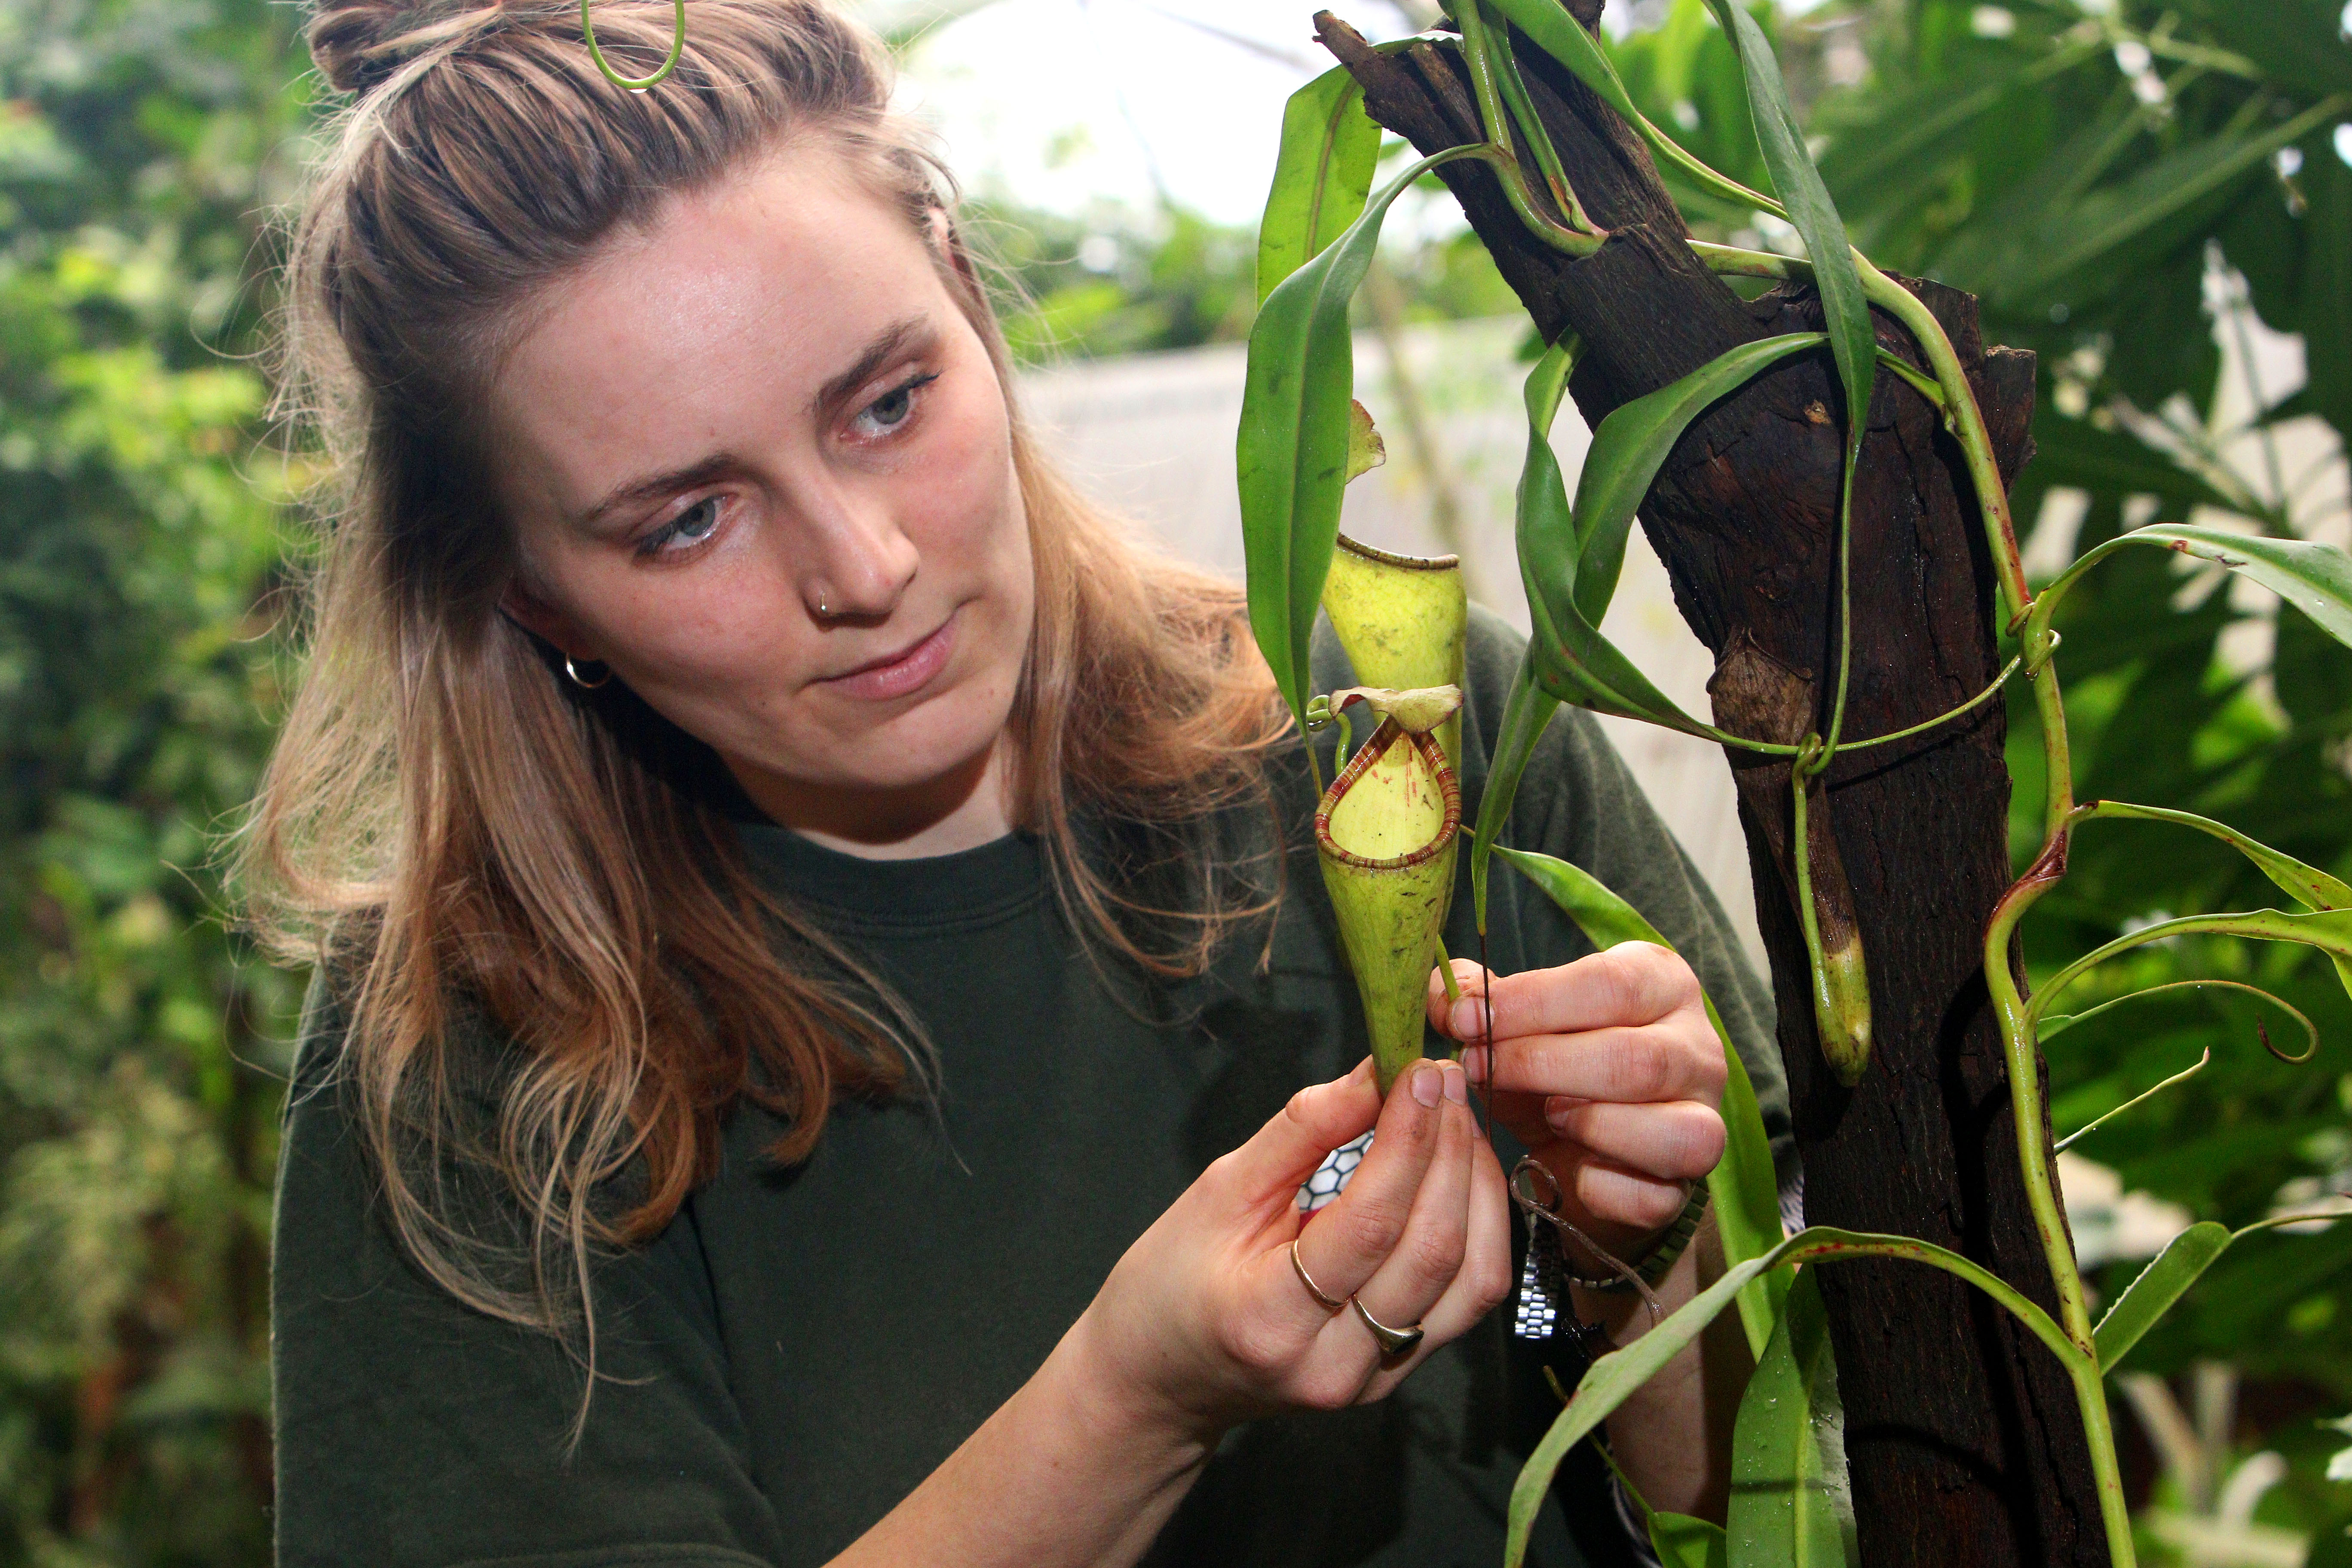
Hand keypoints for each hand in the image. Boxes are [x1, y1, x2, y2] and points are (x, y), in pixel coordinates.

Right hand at [1073, 1055, 1511, 1446]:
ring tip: (1458, 1120)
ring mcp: (1375, 1377)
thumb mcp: (1218, 1192)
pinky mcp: (1401, 1372)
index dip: (1407, 1139)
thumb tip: (1375, 1075)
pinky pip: (1468, 1297)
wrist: (1163, 1378)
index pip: (1370, 1223)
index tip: (1419, 1071)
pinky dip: (1480, 1227)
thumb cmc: (1172, 1280)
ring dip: (1479, 1187)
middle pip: (1432, 1249)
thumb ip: (1301, 1133)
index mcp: (1272, 1318)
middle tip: (1444, 1080)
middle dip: (1451, 1151)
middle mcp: (1335, 1363)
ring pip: (1472, 1279)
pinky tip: (1461, 1175)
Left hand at [1429, 945, 1725, 1263]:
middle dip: (1542, 1065)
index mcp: (1661, 984)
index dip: (1530, 1003)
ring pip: (1675, 1131)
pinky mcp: (1685, 1190)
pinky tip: (1571, 1169)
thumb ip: (1473, 998)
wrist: (1581, 1148)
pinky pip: (1656, 1197)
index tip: (1465, 1019)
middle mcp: (1698, 1050)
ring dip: (1593, 1124)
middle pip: (1636, 1058)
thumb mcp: (1512, 1021)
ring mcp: (1704, 1122)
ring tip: (1548, 1113)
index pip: (1610, 984)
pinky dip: (1603, 1189)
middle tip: (1481, 1070)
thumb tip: (1444, 997)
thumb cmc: (1548, 1066)